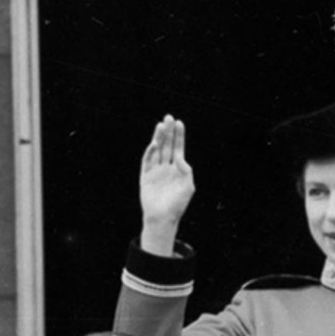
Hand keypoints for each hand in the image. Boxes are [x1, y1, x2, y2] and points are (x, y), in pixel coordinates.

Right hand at [138, 115, 194, 253]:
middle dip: (168, 132)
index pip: (178, 148)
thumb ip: (186, 170)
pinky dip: (150, 152)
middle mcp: (166, 167)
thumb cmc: (177, 204)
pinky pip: (148, 161)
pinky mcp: (146, 176)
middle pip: (167, 145)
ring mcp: (155, 171)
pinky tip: (154, 143)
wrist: (162, 218)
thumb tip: (181, 157)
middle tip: (168, 117)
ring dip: (159, 138)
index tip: (179, 123)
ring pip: (157, 150)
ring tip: (161, 125)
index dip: (178, 136)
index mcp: (177, 169)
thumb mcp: (188, 186)